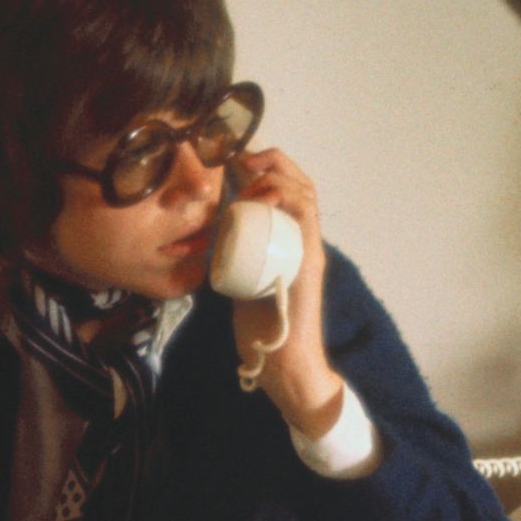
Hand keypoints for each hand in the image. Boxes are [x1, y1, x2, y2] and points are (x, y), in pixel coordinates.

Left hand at [230, 146, 344, 439]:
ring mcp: (308, 247)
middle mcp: (302, 239)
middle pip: (298, 184)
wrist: (282, 363)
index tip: (234, 164)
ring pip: (304, 193)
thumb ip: (234, 262)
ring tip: (250, 169)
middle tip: (241, 158)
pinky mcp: (309, 259)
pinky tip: (265, 191)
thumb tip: (210, 242)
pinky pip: (306, 216)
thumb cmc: (260, 329)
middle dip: (272, 162)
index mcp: (287, 242)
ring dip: (278, 173)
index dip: (264, 172)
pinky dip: (288, 196)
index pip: (284, 193)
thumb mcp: (239, 282)